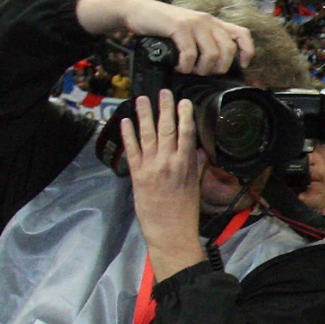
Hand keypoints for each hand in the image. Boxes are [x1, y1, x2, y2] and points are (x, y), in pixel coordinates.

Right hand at [75, 0, 253, 74]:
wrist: (138, 11)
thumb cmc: (165, 27)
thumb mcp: (191, 32)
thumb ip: (205, 42)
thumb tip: (218, 66)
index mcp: (214, 23)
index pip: (243, 35)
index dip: (247, 52)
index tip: (241, 65)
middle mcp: (208, 21)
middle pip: (228, 51)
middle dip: (218, 68)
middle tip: (202, 72)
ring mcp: (194, 23)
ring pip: (212, 55)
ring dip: (200, 69)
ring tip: (188, 69)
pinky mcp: (179, 27)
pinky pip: (190, 54)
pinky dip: (185, 66)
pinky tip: (178, 66)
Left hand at [120, 91, 206, 282]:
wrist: (169, 230)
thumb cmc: (186, 211)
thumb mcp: (196, 187)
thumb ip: (196, 166)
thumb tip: (198, 149)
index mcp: (186, 165)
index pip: (186, 134)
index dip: (185, 116)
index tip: (184, 102)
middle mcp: (168, 162)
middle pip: (166, 129)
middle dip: (165, 109)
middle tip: (164, 92)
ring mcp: (150, 166)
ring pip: (147, 135)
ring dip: (144, 115)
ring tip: (142, 99)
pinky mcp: (136, 174)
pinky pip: (131, 149)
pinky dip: (128, 134)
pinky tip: (126, 121)